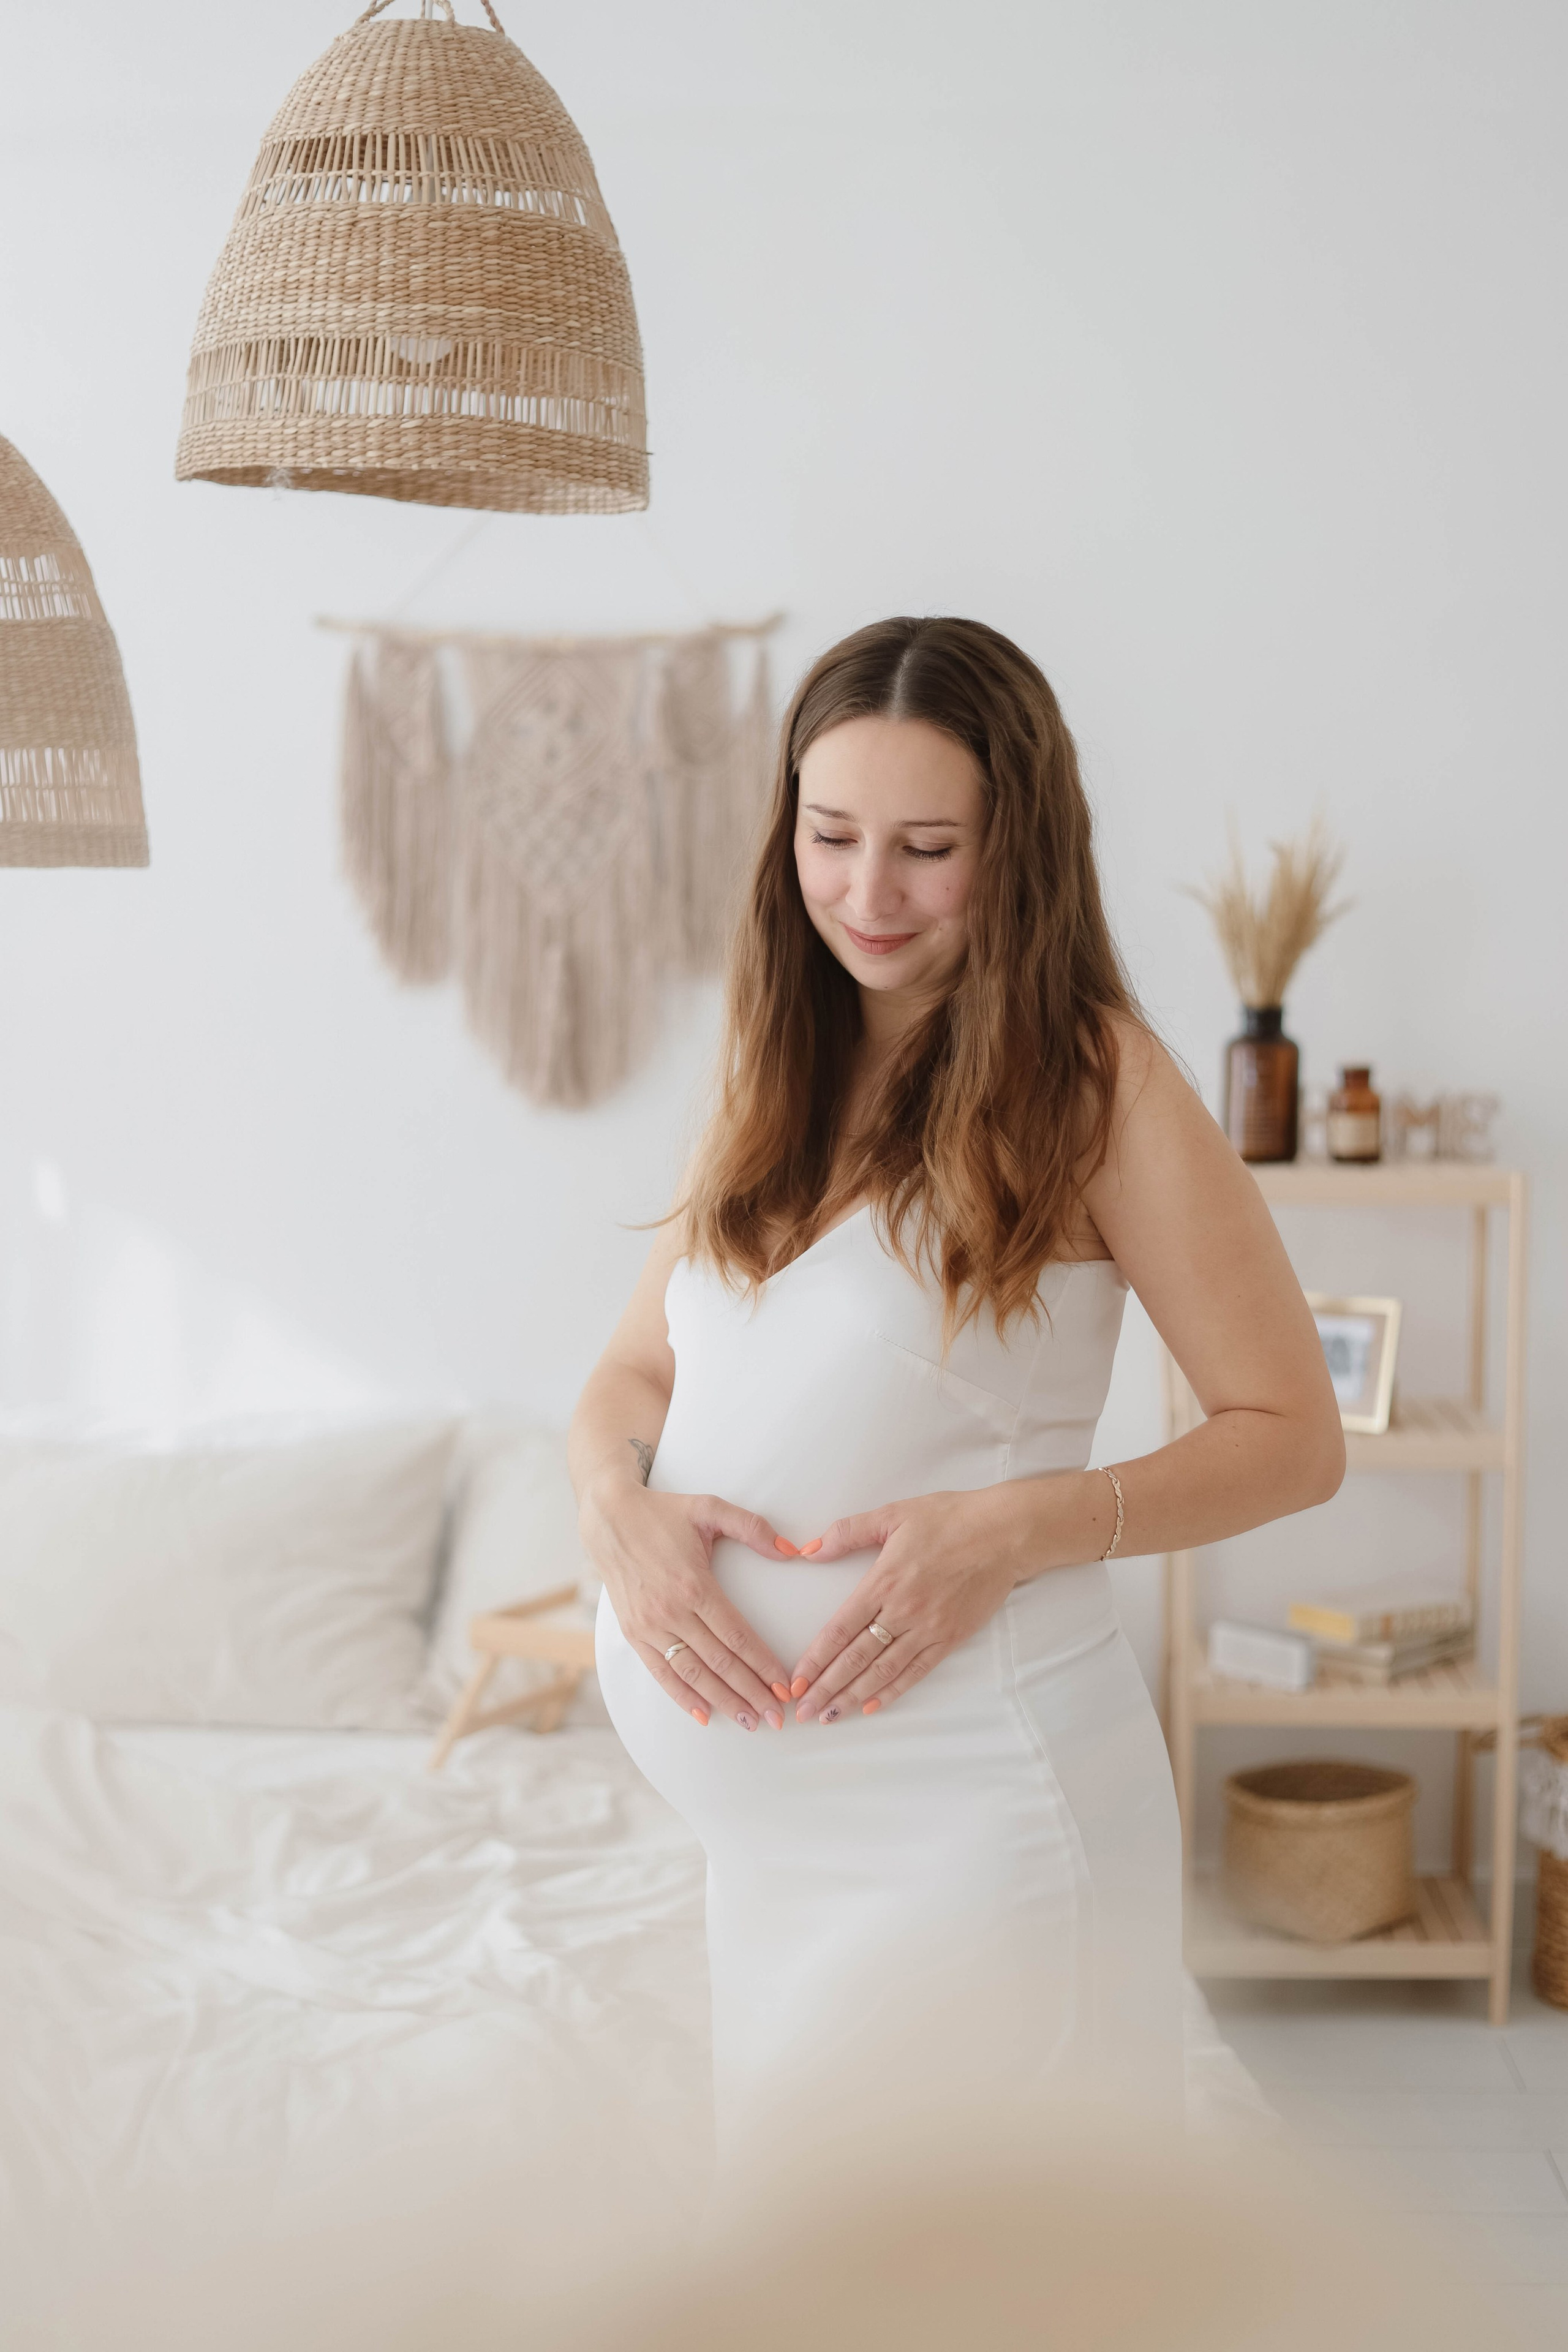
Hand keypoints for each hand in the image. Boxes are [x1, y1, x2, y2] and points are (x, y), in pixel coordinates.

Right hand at [580, 1473, 796, 1730]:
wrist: (608, 1518)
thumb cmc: (663, 1513)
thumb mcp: (709, 1508)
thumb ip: (752, 1528)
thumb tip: (792, 1550)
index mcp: (694, 1584)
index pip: (737, 1636)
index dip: (763, 1665)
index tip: (785, 1686)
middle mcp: (671, 1611)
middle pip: (719, 1663)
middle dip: (752, 1693)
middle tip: (778, 1718)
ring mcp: (649, 1627)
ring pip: (692, 1674)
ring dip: (723, 1702)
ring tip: (751, 1722)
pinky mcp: (634, 1634)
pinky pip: (661, 1673)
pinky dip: (682, 1697)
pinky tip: (705, 1715)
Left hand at [789, 1487, 1031, 1722]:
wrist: (1004, 1533)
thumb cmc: (949, 1519)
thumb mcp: (893, 1514)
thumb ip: (847, 1532)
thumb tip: (808, 1551)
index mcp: (883, 1581)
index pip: (839, 1629)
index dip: (815, 1659)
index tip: (795, 1681)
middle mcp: (903, 1611)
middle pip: (855, 1658)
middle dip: (826, 1687)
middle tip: (803, 1712)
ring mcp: (928, 1628)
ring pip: (882, 1671)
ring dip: (852, 1696)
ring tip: (830, 1716)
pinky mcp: (951, 1638)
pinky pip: (916, 1671)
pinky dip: (892, 1691)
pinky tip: (872, 1706)